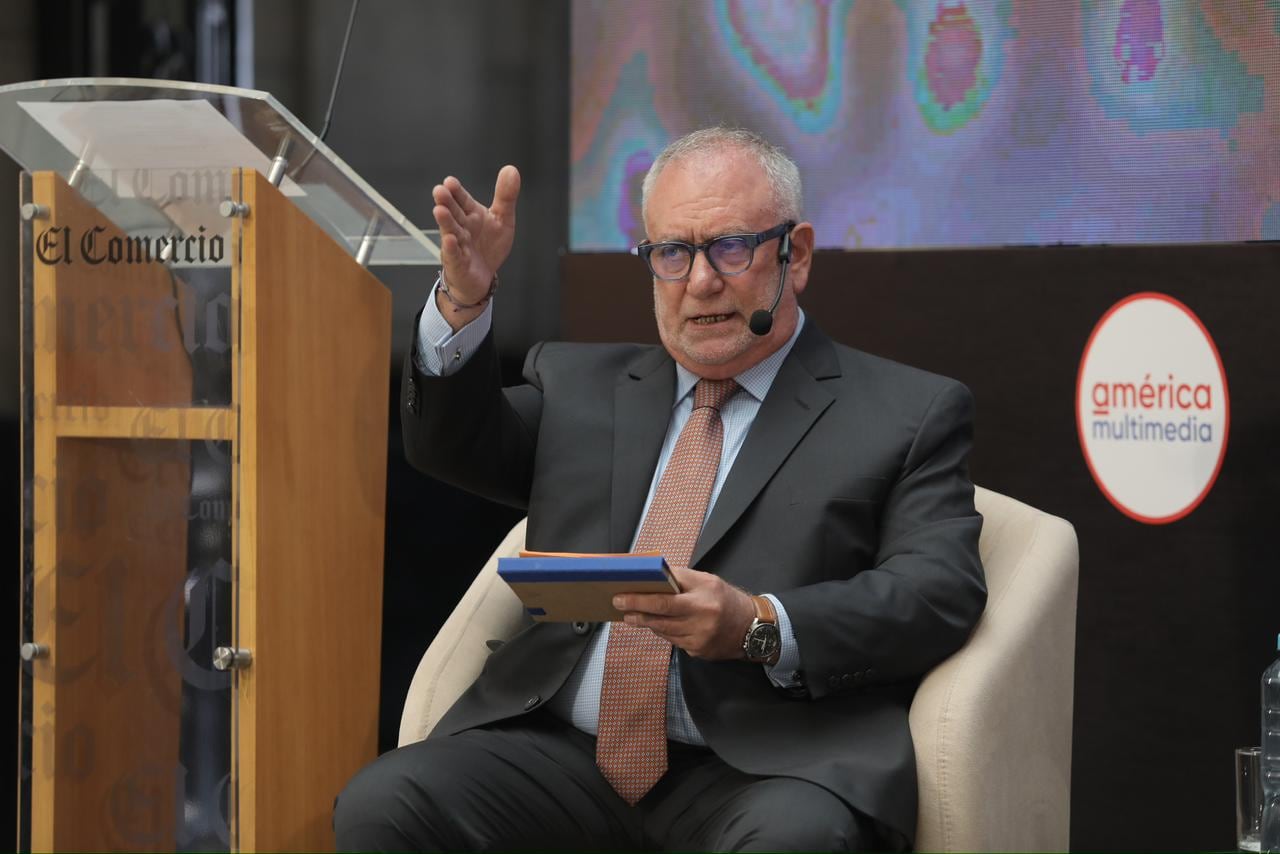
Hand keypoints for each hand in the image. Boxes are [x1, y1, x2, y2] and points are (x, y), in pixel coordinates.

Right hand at [431, 165, 520, 307]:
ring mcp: (457, 244)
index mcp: (471, 214)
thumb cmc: (488, 246)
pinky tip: (450, 240)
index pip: (462, 199)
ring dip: (445, 221)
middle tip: (440, 191)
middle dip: (446, 202)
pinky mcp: (458, 263)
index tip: (450, 181)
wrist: (482, 276)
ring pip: (450, 231)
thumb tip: (511, 170)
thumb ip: (506, 196)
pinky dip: (451, 248)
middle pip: (453, 213)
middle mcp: (461, 227)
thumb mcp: (502, 219)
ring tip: (439, 211)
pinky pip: (454, 255)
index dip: (456, 191)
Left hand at [613, 567, 756, 659]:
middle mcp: (701, 621)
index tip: (621, 596)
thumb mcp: (707, 581)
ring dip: (647, 622)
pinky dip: (664, 631)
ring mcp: (699, 640)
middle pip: (660, 619)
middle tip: (620, 607)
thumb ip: (680, 578)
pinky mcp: (698, 652)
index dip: (639, 600)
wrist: (752, 627)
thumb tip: (653, 575)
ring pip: (664, 631)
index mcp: (703, 599)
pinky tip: (658, 624)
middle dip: (636, 612)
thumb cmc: (727, 599)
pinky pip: (673, 641)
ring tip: (633, 615)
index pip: (664, 601)